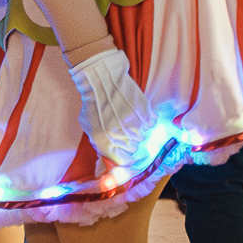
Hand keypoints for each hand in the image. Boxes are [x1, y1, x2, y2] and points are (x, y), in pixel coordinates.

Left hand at [66, 46, 158, 168]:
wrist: (101, 79)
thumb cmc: (93, 104)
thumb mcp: (90, 127)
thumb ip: (100, 145)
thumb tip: (111, 162)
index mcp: (104, 142)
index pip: (123, 163)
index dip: (126, 159)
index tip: (128, 154)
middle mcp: (119, 137)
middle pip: (136, 152)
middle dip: (132, 144)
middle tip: (126, 131)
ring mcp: (134, 126)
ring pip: (145, 139)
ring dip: (140, 132)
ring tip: (129, 119)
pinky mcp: (145, 114)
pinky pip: (151, 124)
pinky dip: (147, 120)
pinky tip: (137, 112)